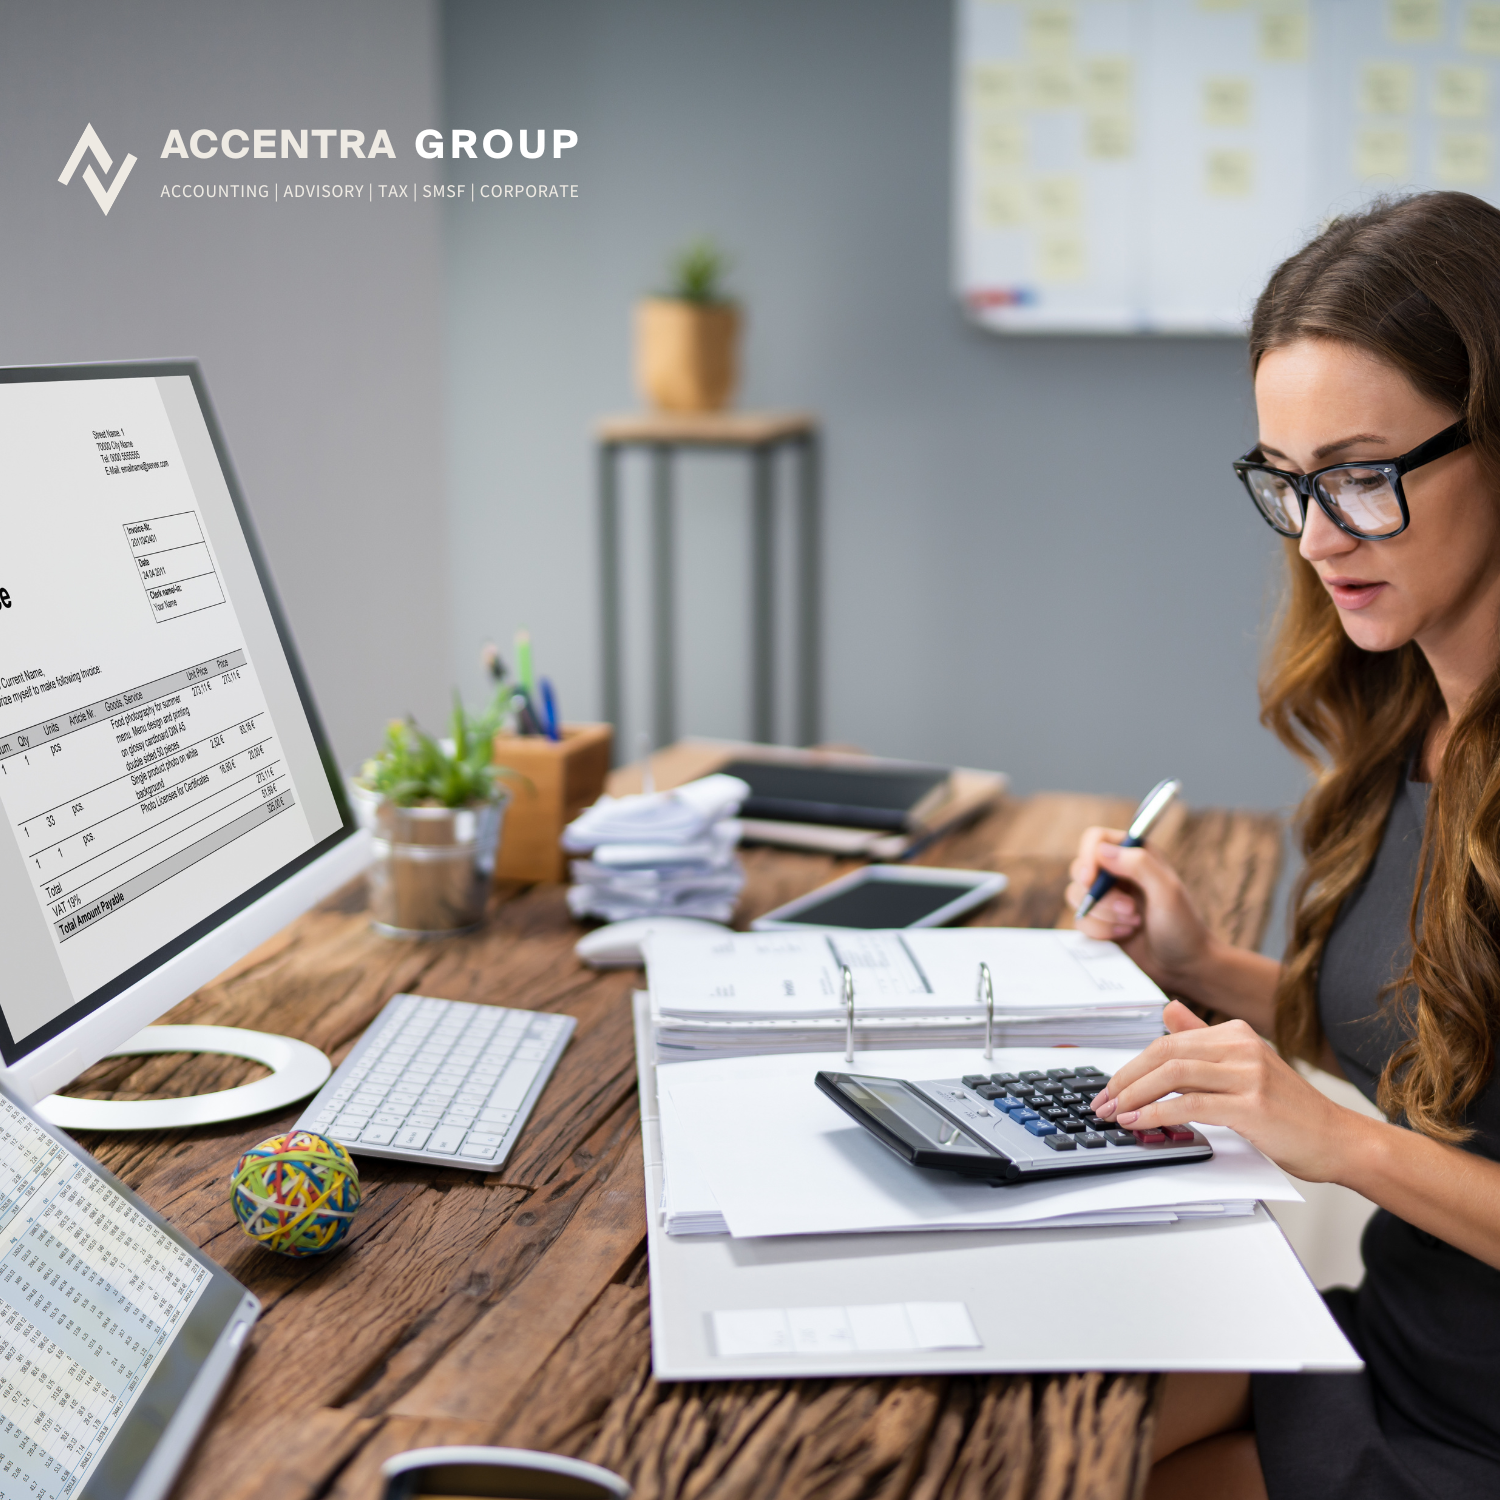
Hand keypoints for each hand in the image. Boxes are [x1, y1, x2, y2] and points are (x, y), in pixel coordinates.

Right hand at [1065, 827, 1213, 994]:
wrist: (1184, 967)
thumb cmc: (1182, 927)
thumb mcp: (1168, 891)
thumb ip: (1139, 865)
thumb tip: (1101, 850)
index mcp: (1135, 854)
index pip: (1096, 839)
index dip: (1088, 857)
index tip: (1091, 880)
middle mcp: (1117, 872)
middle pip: (1080, 870)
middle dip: (1101, 896)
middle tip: (1130, 910)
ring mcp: (1106, 898)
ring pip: (1076, 896)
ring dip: (1103, 915)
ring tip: (1133, 924)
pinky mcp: (1099, 920)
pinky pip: (1080, 920)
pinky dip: (1100, 930)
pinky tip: (1124, 934)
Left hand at [1090, 1001, 1357, 1181]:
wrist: (1339, 1139)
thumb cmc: (1290, 1110)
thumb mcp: (1246, 1065)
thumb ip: (1203, 1039)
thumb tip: (1167, 1011)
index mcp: (1235, 1033)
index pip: (1167, 1042)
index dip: (1132, 1065)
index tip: (1111, 1087)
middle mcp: (1241, 1046)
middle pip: (1164, 1053)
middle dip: (1126, 1079)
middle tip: (1103, 1102)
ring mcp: (1248, 1074)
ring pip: (1172, 1075)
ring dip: (1134, 1096)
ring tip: (1115, 1113)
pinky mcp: (1252, 1105)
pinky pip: (1190, 1104)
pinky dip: (1157, 1113)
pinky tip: (1140, 1123)